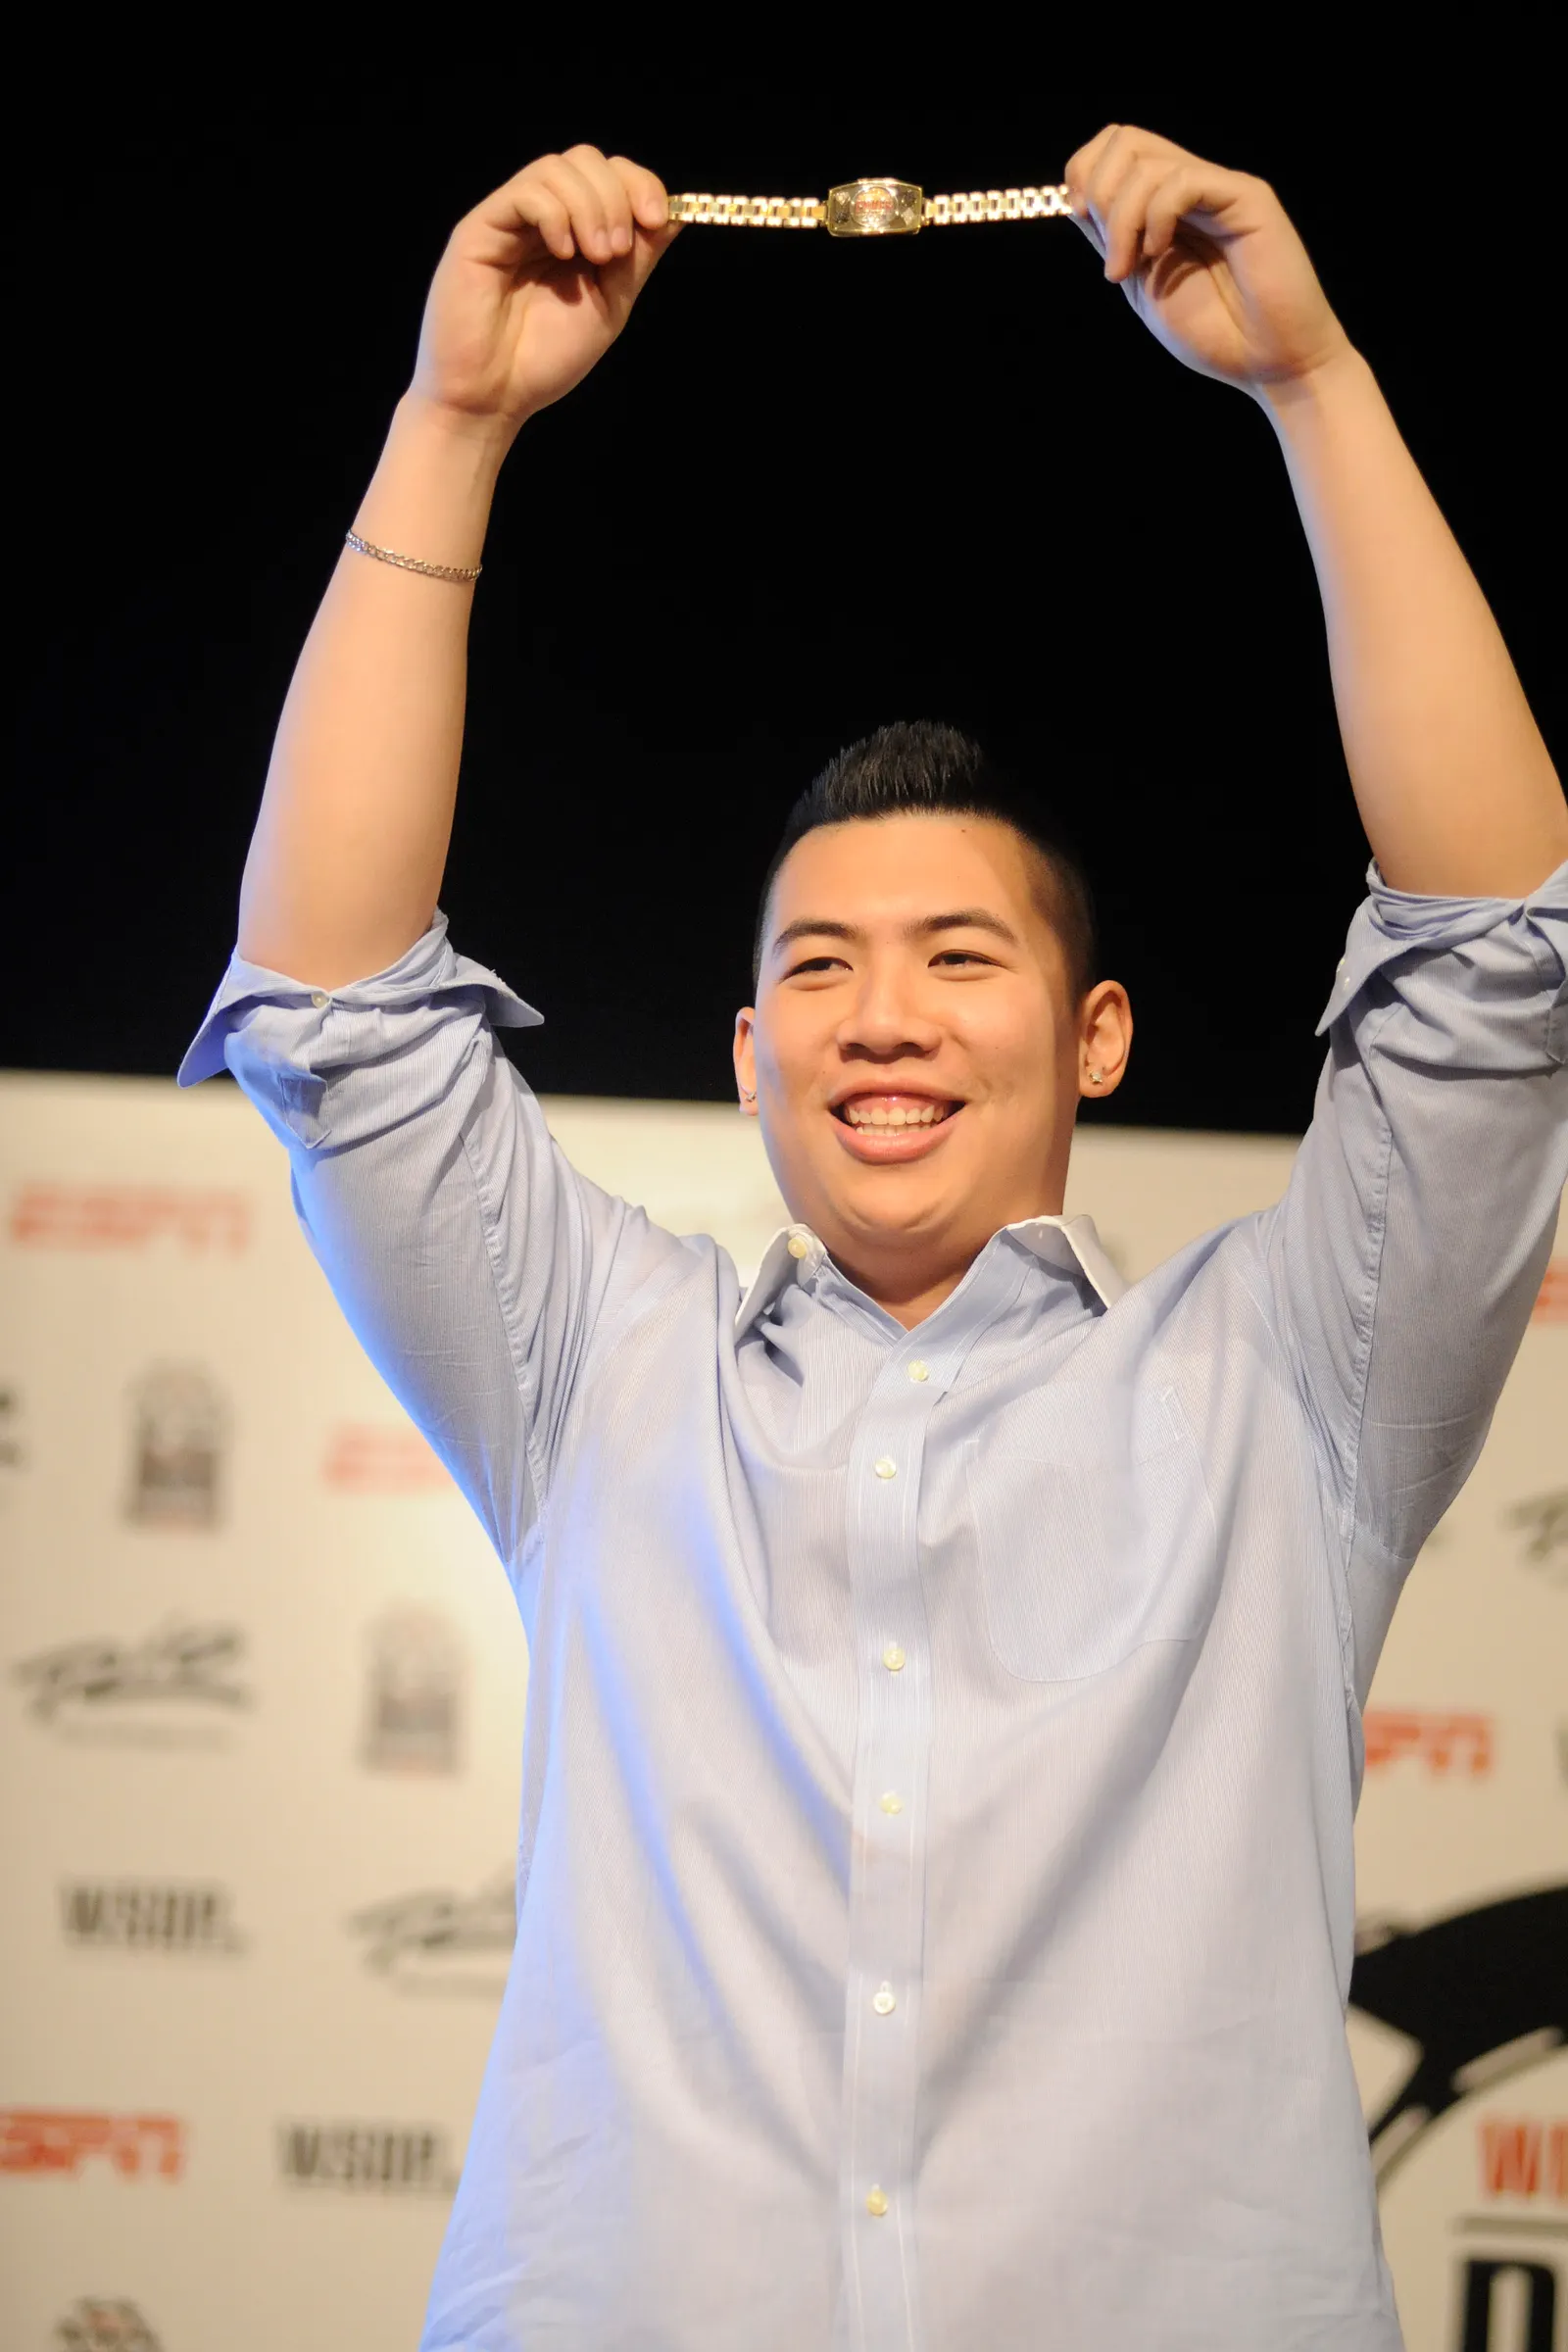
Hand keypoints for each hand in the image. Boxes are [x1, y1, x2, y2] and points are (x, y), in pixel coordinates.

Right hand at [408, 146, 678, 439]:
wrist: (494, 397)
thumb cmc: (545, 359)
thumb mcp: (610, 305)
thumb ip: (639, 258)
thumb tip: (678, 212)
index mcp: (574, 233)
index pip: (610, 176)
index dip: (640, 184)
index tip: (657, 219)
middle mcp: (542, 219)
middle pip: (586, 160)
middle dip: (616, 196)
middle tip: (617, 251)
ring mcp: (510, 220)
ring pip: (557, 167)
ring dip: (590, 206)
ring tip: (594, 256)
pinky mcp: (480, 228)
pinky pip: (526, 192)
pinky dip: (555, 215)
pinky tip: (561, 253)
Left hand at [1063, 125, 1351, 395]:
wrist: (1268, 363)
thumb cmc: (1214, 334)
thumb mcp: (1142, 286)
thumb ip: (1113, 241)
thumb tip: (1073, 199)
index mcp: (1165, 206)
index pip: (1115, 149)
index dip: (1084, 172)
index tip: (1080, 217)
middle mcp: (1191, 188)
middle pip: (1125, 139)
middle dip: (1098, 190)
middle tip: (1109, 250)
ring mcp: (1218, 189)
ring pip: (1146, 161)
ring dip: (1121, 219)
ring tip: (1128, 270)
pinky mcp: (1247, 196)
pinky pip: (1182, 180)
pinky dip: (1155, 216)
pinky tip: (1160, 253)